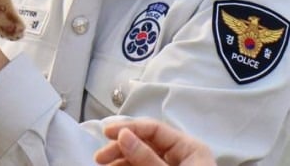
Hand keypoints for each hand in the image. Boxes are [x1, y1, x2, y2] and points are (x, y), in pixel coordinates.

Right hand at [95, 119, 214, 165]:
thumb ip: (145, 158)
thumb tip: (123, 135)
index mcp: (189, 149)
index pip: (154, 129)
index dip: (129, 127)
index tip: (106, 133)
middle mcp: (182, 157)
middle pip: (146, 143)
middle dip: (121, 148)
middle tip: (100, 158)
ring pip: (142, 159)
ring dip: (122, 162)